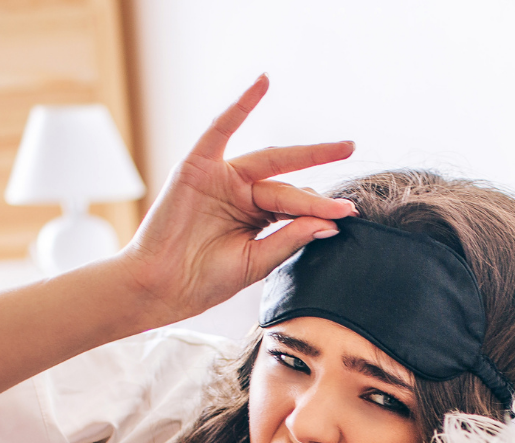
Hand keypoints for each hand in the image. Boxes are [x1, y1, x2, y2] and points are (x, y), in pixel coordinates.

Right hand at [119, 74, 357, 324]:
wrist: (162, 286)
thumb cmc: (204, 279)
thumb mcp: (256, 261)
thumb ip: (289, 239)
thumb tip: (329, 224)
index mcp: (255, 216)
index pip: (295, 207)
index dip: (321, 211)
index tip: (348, 215)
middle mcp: (241, 192)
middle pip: (288, 182)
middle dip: (321, 180)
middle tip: (352, 173)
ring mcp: (221, 177)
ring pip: (269, 162)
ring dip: (306, 152)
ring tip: (340, 148)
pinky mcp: (198, 166)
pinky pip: (221, 128)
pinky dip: (241, 105)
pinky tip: (263, 83)